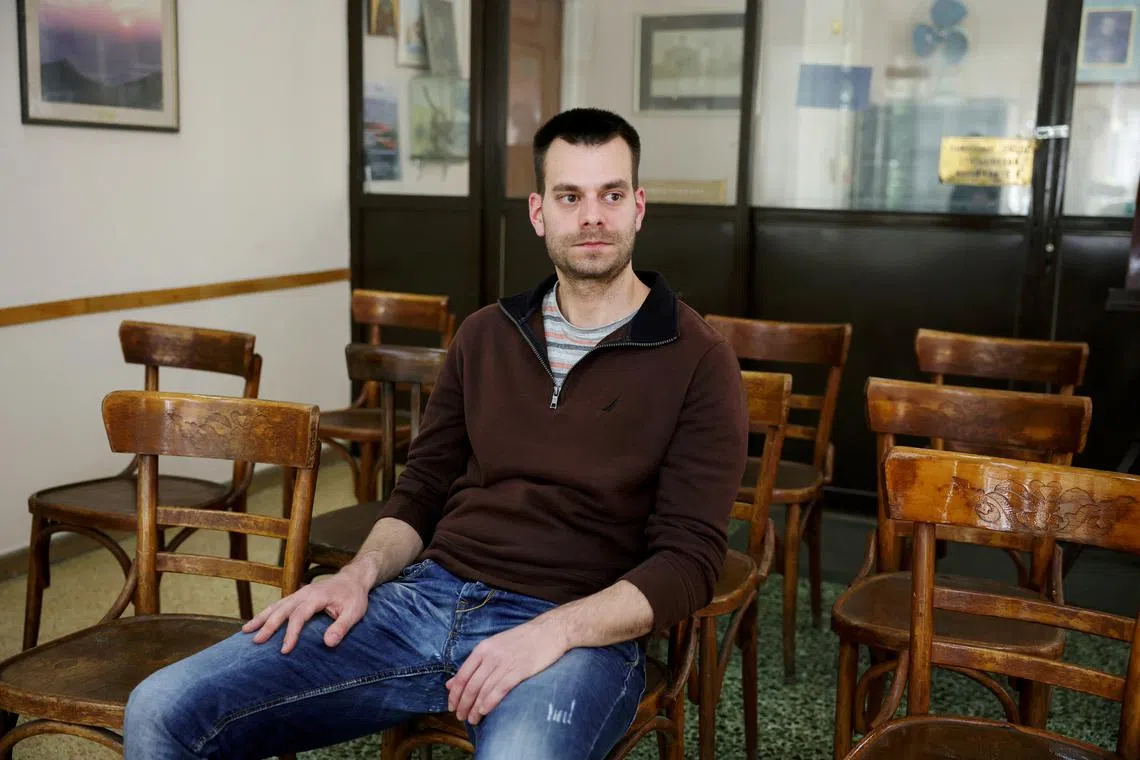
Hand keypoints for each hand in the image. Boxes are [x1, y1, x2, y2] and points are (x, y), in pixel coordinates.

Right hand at [241, 569, 369, 653]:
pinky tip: (256, 623)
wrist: (353, 578)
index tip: (285, 649)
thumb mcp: (354, 612)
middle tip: (256, 642)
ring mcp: (299, 593)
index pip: (300, 616)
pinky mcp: (297, 596)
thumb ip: (342, 627)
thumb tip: (328, 643)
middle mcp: (304, 593)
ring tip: (245, 631)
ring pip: (276, 605)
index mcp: (316, 596)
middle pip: (282, 609)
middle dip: (268, 626)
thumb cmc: (354, 596)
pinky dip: (266, 613)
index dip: (291, 633)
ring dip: (261, 618)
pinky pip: (279, 604)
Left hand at [446, 619, 568, 724]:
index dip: (454, 694)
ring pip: (484, 690)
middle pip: (471, 685)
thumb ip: (474, 665)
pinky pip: (500, 689)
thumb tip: (451, 683)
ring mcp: (505, 663)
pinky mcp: (519, 670)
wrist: (549, 631)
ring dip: (475, 708)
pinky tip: (485, 711)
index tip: (451, 707)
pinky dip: (490, 702)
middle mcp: (491, 656)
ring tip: (472, 720)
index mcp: (482, 649)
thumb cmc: (522, 640)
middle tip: (460, 717)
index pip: (461, 675)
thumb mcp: (494, 646)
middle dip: (463, 705)